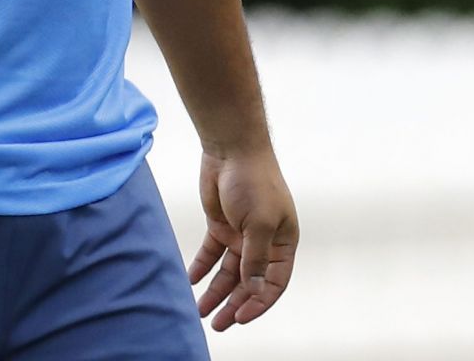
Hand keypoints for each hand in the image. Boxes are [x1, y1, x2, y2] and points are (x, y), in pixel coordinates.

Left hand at [188, 148, 296, 330]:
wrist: (231, 149)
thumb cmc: (255, 181)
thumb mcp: (259, 223)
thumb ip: (255, 258)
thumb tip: (253, 289)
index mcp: (282, 243)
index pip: (274, 283)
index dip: (259, 302)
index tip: (240, 317)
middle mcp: (263, 243)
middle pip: (249, 282)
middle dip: (234, 304)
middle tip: (218, 324)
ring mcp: (241, 235)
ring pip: (228, 272)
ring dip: (215, 291)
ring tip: (200, 311)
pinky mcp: (220, 225)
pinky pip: (211, 254)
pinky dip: (201, 267)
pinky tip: (191, 281)